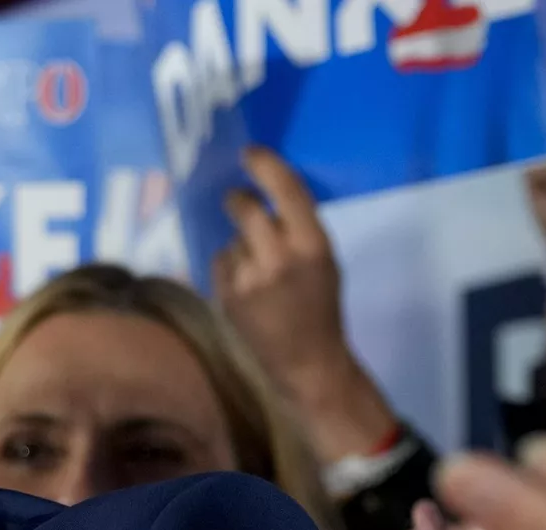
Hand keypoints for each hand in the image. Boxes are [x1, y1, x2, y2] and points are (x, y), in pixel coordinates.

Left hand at [215, 146, 395, 461]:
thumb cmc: (320, 306)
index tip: (249, 152)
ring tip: (259, 274)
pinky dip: (229, 269)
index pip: (287, 191)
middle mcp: (279, 257)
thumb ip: (299, 231)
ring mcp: (249, 279)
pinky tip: (246, 290)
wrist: (307, 361)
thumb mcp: (324, 262)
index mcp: (313, 245)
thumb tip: (265, 196)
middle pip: (245, 209)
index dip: (265, 166)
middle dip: (237, 201)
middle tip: (236, 200)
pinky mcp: (227, 297)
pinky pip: (220, 264)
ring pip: (232, 241)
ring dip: (240, 247)